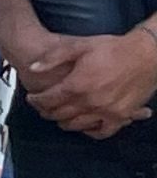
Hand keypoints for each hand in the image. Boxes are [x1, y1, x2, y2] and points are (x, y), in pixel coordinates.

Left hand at [26, 25, 156, 137]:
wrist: (147, 53)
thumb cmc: (114, 48)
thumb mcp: (78, 45)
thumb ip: (53, 57)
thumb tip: (33, 67)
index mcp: (77, 85)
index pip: (48, 100)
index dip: (36, 100)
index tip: (32, 98)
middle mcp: (90, 102)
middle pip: (60, 115)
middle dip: (47, 112)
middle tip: (42, 108)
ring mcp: (107, 111)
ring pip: (77, 125)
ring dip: (64, 122)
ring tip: (59, 116)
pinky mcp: (122, 116)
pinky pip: (103, 131)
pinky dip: (91, 131)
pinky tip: (85, 125)